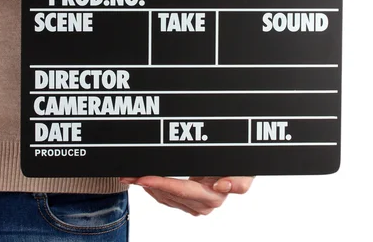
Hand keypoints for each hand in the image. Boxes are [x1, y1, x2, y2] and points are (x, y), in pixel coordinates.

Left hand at [119, 176, 253, 215]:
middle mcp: (205, 204)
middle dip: (148, 183)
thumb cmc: (238, 166)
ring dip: (148, 186)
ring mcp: (196, 206)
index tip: (143, 178)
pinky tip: (147, 180)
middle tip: (129, 174)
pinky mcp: (191, 204)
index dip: (160, 183)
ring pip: (165, 198)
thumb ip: (240, 180)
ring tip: (133, 175)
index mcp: (215, 195)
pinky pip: (167, 199)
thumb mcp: (244, 169)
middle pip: (169, 195)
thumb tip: (222, 187)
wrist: (238, 168)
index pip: (182, 190)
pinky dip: (155, 188)